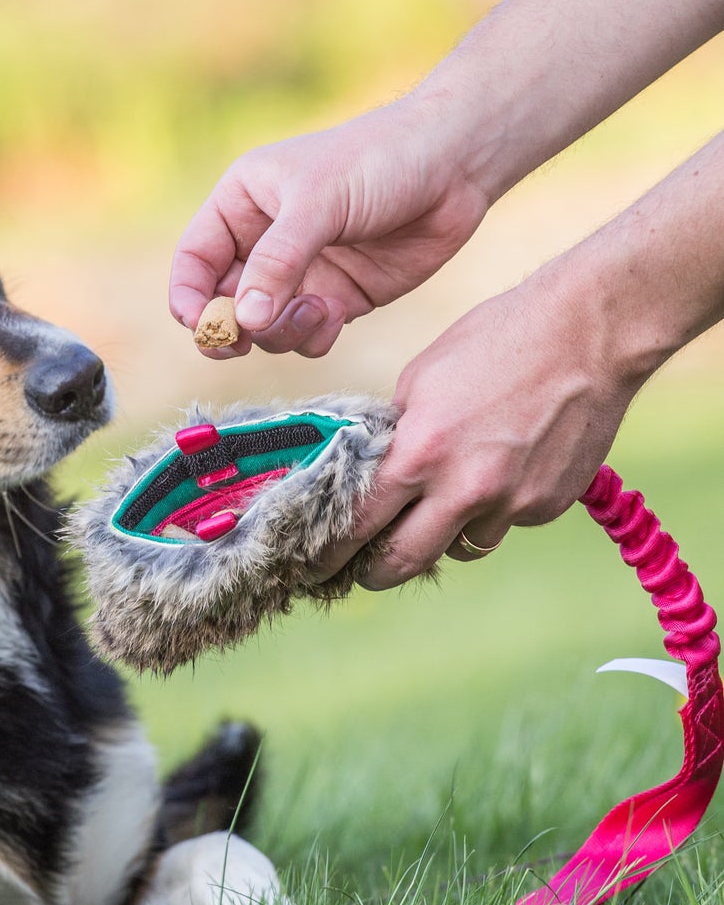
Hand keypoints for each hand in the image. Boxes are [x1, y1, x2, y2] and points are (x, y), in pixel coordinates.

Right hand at [169, 97, 491, 357]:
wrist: (457, 164)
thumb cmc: (380, 159)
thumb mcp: (319, 203)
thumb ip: (277, 263)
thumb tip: (242, 321)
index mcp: (242, 205)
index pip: (194, 262)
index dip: (190, 298)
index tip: (203, 326)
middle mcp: (264, 243)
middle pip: (222, 305)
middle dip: (232, 329)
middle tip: (243, 343)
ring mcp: (301, 275)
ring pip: (264, 329)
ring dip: (280, 333)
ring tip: (317, 310)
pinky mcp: (337, 299)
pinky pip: (306, 337)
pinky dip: (313, 337)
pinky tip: (337, 314)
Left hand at [308, 257, 643, 588]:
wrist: (588, 333)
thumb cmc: (495, 341)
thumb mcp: (420, 381)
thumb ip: (396, 436)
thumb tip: (376, 470)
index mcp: (419, 455)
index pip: (359, 524)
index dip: (331, 550)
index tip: (316, 565)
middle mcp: (464, 489)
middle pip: (405, 561)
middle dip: (377, 571)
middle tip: (364, 571)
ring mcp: (512, 503)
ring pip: (461, 547)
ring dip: (444, 536)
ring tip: (444, 502)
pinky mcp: (549, 505)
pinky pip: (505, 523)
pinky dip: (494, 509)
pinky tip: (504, 467)